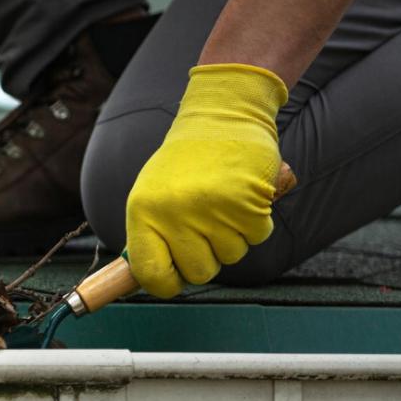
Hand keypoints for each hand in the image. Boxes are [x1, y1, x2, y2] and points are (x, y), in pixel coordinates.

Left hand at [125, 64, 286, 297]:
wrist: (221, 117)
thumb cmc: (186, 164)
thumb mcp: (151, 196)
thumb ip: (151, 237)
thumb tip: (148, 281)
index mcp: (143, 212)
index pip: (150, 273)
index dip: (166, 283)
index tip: (174, 278)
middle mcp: (173, 213)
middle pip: (198, 273)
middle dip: (206, 257)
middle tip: (205, 225)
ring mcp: (211, 209)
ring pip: (231, 256)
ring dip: (232, 236)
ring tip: (222, 202)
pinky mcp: (247, 203)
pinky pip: (256, 237)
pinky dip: (255, 222)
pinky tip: (242, 195)